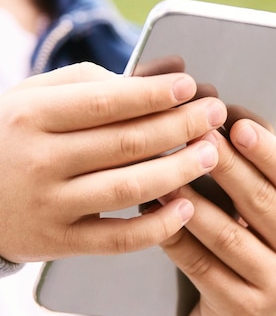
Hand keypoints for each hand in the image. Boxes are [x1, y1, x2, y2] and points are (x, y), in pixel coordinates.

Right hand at [0, 62, 225, 262]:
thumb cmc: (14, 134)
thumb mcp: (36, 97)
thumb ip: (95, 84)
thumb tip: (164, 73)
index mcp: (33, 115)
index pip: (105, 103)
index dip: (153, 95)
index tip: (189, 86)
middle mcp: (40, 160)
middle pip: (126, 144)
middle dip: (180, 126)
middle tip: (215, 116)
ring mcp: (50, 206)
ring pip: (128, 189)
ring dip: (178, 171)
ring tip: (210, 154)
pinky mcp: (60, 242)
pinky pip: (117, 239)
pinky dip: (156, 226)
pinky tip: (187, 207)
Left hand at [159, 119, 275, 315]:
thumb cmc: (251, 243)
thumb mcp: (264, 213)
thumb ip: (252, 173)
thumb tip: (225, 120)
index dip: (267, 151)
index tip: (237, 126)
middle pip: (260, 202)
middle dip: (225, 166)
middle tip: (194, 137)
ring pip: (228, 235)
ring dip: (193, 202)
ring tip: (166, 175)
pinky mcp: (242, 308)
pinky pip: (202, 267)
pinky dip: (176, 238)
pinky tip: (155, 215)